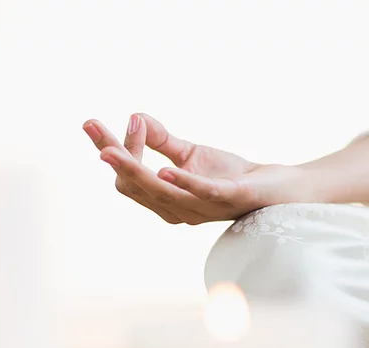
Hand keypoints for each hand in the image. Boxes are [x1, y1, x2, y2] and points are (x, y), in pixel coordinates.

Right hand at [83, 113, 308, 224]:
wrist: (276, 189)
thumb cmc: (231, 175)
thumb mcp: (190, 154)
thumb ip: (162, 140)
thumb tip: (134, 116)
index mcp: (166, 201)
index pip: (126, 181)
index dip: (113, 152)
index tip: (95, 124)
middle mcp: (179, 210)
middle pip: (134, 187)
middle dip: (113, 157)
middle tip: (92, 127)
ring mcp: (202, 207)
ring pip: (160, 193)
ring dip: (135, 169)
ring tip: (113, 151)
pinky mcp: (227, 198)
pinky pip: (200, 194)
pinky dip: (182, 183)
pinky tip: (165, 170)